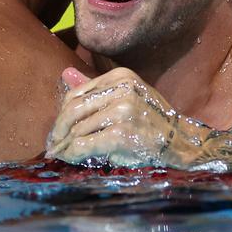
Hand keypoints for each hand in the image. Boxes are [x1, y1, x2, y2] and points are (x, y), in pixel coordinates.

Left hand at [46, 67, 187, 167]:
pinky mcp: (121, 133)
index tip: (56, 128)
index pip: (77, 93)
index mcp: (120, 76)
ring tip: (58, 153)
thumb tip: (65, 74)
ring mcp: (122, 110)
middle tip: (51, 143)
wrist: (180, 142)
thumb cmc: (148, 119)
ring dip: (64, 144)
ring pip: (78, 128)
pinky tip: (69, 157)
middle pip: (74, 109)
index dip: (62, 112)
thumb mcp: (125, 95)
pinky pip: (85, 143)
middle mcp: (122, 89)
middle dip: (58, 129)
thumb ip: (95, 87)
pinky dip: (73, 153)